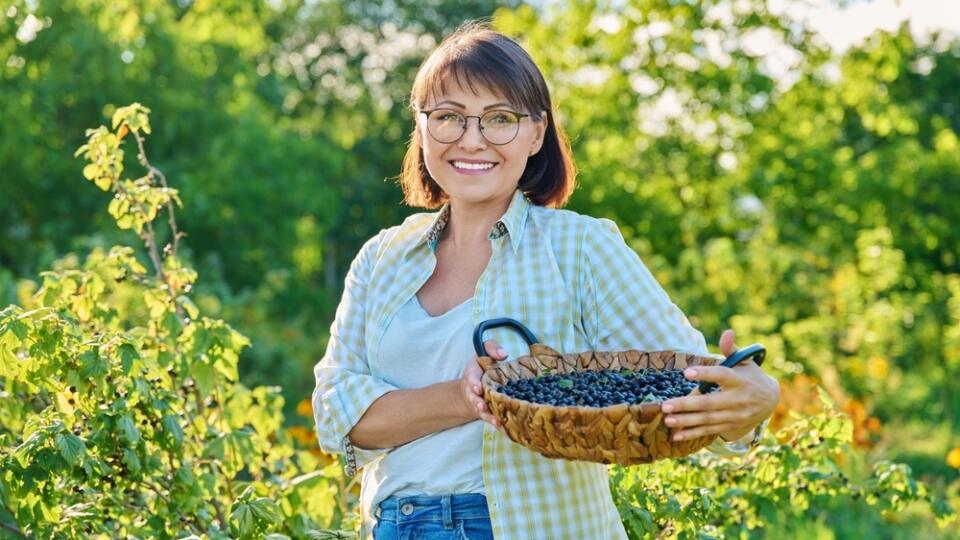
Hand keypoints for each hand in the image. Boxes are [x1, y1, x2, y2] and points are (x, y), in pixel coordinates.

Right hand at [460, 339, 508, 434]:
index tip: (477, 388)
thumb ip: (491, 348)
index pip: (471, 379)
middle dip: (477, 402)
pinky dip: (496, 423)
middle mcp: (474, 392)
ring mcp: (480, 403)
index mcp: (473, 375)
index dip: (473, 383)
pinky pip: (491, 418)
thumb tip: (503, 354)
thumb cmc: (483, 367)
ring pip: (482, 411)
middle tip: (482, 406)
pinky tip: (504, 428)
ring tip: (495, 421)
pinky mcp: (488, 412)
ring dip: (487, 416)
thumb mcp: (484, 353)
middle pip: (474, 398)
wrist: (477, 385)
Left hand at [661, 329, 779, 441]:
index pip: (721, 375)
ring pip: (707, 419)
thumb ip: (732, 349)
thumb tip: (727, 332)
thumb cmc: (751, 376)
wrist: (771, 401)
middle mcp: (737, 399)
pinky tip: (677, 435)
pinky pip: (710, 431)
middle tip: (666, 405)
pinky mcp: (730, 425)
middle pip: (709, 403)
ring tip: (668, 420)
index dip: (705, 374)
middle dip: (686, 405)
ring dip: (686, 421)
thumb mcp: (745, 361)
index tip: (686, 373)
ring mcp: (734, 415)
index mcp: (739, 380)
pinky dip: (693, 434)